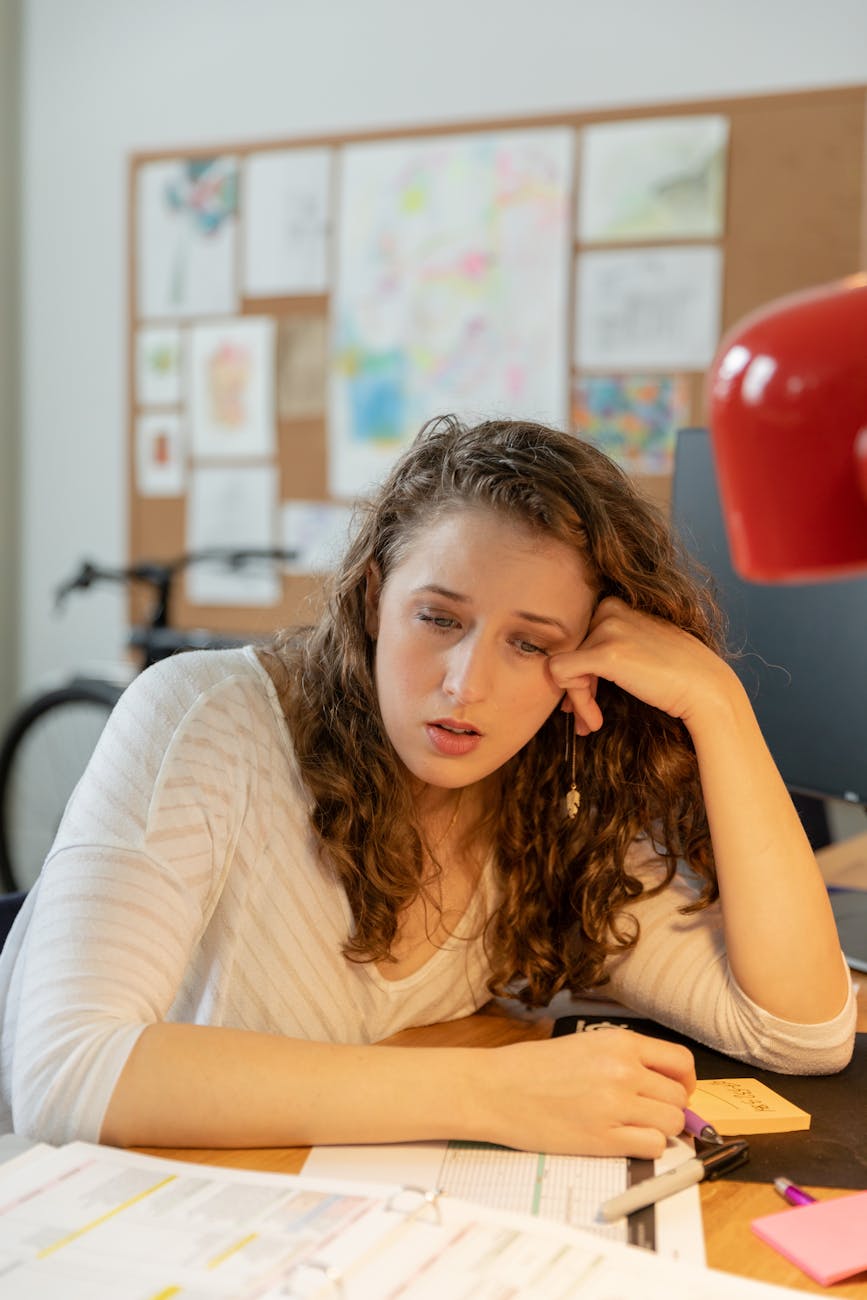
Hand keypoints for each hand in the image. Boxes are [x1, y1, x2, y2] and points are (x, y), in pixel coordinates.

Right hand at [478, 1027, 694, 1157]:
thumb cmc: (533, 1068)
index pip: (680, 1061)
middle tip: (649, 1113)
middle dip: (670, 1108)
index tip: (677, 1090)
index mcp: (619, 1042)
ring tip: (634, 1127)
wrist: (496, 1089)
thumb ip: (624, 1059)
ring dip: (660, 1129)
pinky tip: (624, 1140)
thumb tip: (662, 1083)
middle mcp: (623, 1071)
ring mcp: (615, 1106)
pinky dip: (646, 1148)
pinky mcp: (604, 1140)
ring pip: (671, 1123)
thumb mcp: (585, 1045)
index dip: (684, 1081)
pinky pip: (652, 1147)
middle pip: (679, 1097)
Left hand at [548, 597, 731, 736]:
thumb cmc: (673, 675)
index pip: (576, 639)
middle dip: (576, 689)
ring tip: (592, 724)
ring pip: (563, 666)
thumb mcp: (635, 648)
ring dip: (577, 701)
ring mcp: (607, 629)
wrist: (705, 688)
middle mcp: (608, 609)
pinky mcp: (606, 653)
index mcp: (614, 604)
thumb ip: (603, 649)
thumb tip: (560, 670)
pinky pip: (561, 675)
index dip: (580, 671)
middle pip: (568, 652)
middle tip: (587, 718)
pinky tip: (595, 720)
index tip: (591, 696)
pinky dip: (576, 701)